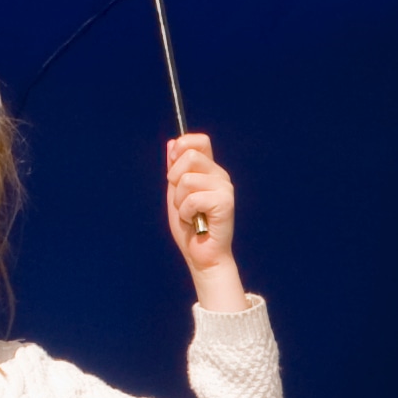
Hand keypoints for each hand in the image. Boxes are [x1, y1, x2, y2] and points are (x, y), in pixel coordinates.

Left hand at [165, 134, 243, 305]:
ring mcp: (224, 188)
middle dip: (174, 178)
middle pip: (189, 155)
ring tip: (189, 215)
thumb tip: (172, 142)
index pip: (200, 141)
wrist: (202, 256)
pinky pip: (192, 199)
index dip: (183, 146)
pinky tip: (194, 222)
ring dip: (179, 202)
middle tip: (181, 200)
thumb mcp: (175, 194)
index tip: (173, 166)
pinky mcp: (225, 203)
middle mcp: (220, 176)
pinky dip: (185, 213)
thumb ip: (174, 170)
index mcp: (209, 171)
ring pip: (187, 179)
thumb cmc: (189, 228)